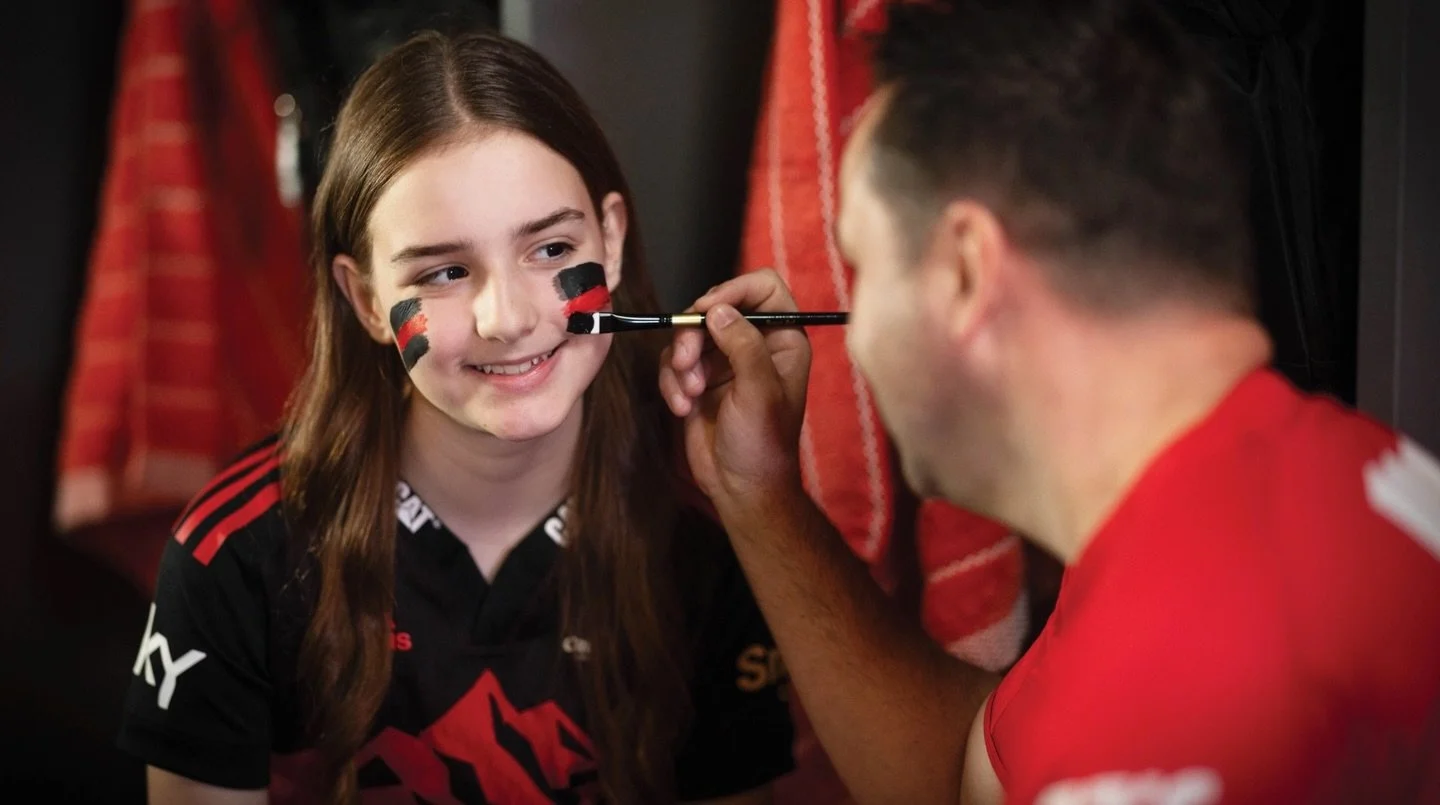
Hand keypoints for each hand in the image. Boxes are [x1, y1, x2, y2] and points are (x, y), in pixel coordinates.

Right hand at [659, 270, 811, 514]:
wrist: (740, 487)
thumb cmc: (763, 443)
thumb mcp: (759, 391)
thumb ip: (743, 345)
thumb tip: (718, 310)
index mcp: (783, 339)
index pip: (764, 288)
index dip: (735, 290)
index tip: (707, 308)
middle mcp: (755, 343)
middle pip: (717, 306)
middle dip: (695, 332)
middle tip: (686, 360)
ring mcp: (724, 360)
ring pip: (690, 333)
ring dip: (681, 362)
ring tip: (688, 394)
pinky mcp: (698, 378)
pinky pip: (674, 361)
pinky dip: (672, 382)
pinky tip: (683, 407)